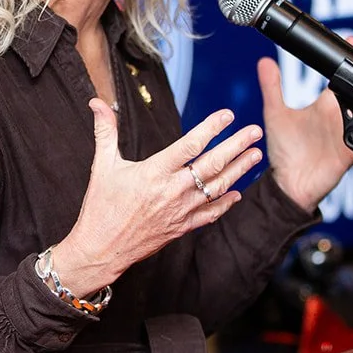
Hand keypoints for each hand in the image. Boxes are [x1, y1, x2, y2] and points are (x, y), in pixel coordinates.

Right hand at [52, 101, 262, 296]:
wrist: (101, 249)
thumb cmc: (101, 207)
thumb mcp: (102, 166)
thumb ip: (105, 131)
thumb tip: (97, 102)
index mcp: (154, 172)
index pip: (190, 145)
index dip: (211, 128)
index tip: (227, 115)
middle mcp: (172, 191)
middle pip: (212, 164)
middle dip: (236, 146)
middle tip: (255, 131)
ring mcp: (180, 211)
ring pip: (217, 188)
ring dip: (239, 170)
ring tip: (256, 155)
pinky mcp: (182, 227)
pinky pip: (210, 214)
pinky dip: (226, 204)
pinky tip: (238, 193)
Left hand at [257, 49, 352, 211]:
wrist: (289, 183)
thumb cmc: (284, 150)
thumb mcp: (276, 114)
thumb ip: (272, 88)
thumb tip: (263, 61)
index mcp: (323, 106)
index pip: (339, 78)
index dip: (346, 60)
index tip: (352, 40)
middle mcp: (338, 117)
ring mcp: (347, 134)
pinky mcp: (352, 153)